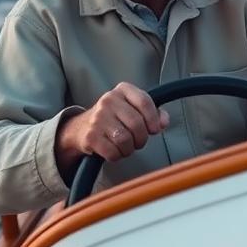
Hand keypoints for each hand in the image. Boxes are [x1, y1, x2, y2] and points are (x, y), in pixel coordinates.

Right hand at [55, 82, 169, 179]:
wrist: (82, 127)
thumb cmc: (115, 118)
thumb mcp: (134, 108)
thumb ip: (153, 113)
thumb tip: (163, 122)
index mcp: (122, 90)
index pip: (144, 102)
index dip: (153, 119)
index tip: (154, 129)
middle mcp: (108, 100)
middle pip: (136, 124)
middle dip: (142, 138)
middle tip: (138, 141)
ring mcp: (97, 118)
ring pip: (125, 139)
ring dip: (129, 148)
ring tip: (126, 146)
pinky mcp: (90, 136)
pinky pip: (112, 152)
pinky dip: (117, 156)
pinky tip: (114, 151)